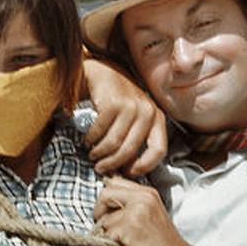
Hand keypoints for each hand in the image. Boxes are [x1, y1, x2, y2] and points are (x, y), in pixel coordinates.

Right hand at [82, 58, 165, 175]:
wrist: (102, 73)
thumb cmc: (119, 102)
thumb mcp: (135, 119)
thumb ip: (136, 139)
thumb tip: (127, 169)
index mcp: (157, 118)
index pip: (159, 150)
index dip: (144, 166)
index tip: (129, 172)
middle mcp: (148, 112)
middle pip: (130, 150)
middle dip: (113, 163)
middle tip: (101, 168)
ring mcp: (131, 106)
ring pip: (114, 143)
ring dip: (99, 153)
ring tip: (93, 155)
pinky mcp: (113, 104)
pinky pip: (100, 132)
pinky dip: (91, 140)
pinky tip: (87, 140)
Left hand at [93, 177, 190, 245]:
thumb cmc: (162, 241)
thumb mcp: (151, 212)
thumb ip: (132, 202)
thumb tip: (106, 199)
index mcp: (147, 192)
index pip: (115, 182)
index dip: (107, 197)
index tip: (109, 210)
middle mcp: (142, 198)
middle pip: (105, 194)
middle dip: (100, 210)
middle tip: (107, 224)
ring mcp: (135, 212)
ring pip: (104, 218)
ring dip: (108, 231)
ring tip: (125, 238)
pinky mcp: (129, 228)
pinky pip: (107, 233)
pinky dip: (112, 242)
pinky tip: (127, 245)